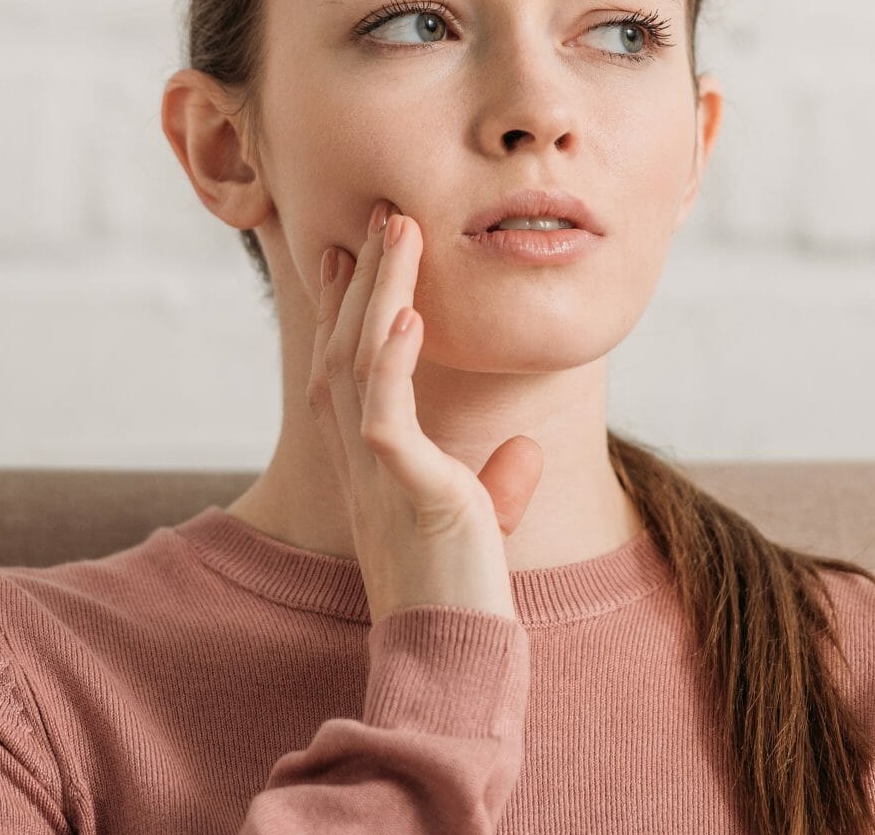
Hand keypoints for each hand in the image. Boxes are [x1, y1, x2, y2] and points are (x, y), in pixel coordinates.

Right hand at [307, 198, 544, 622]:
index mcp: (371, 462)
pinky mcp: (400, 487)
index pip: (348, 368)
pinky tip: (410, 314)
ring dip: (378, 292)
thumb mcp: (480, 525)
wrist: (453, 657)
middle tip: (377, 217)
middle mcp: (358, 459)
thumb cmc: (463, 596)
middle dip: (361, 279)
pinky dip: (393, 359)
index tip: (352, 254)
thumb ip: (497, 483)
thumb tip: (529, 449)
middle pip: (345, 347)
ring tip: (397, 231)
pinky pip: (384, 410)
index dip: (348, 308)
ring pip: (359, 360)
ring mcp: (373, 471)